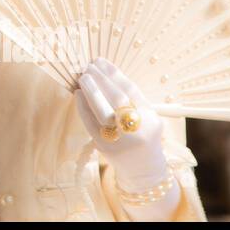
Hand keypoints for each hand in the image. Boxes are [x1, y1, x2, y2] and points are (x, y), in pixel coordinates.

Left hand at [73, 58, 167, 188]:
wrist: (144, 169)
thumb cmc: (144, 134)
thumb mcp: (147, 115)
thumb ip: (131, 96)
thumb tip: (103, 70)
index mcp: (150, 119)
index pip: (131, 90)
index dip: (114, 73)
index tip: (101, 61)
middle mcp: (137, 130)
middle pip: (117, 99)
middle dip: (100, 80)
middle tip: (88, 67)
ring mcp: (120, 140)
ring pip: (102, 111)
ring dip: (90, 91)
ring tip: (83, 77)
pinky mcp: (104, 146)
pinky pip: (90, 123)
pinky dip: (82, 106)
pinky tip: (78, 94)